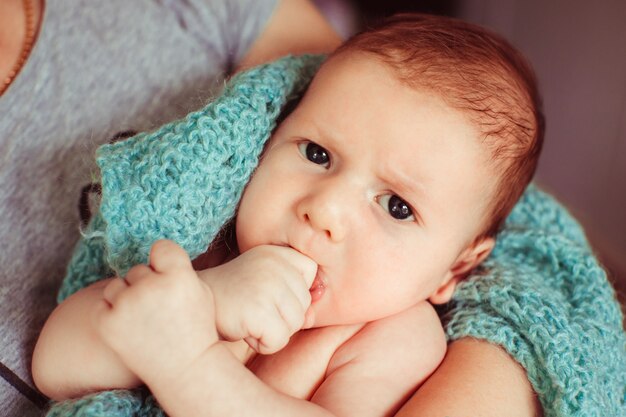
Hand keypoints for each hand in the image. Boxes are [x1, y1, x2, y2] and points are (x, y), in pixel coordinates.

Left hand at [93, 240, 217, 385]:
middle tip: (159, 309)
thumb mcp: (202, 292)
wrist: (187, 369)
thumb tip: (156, 252)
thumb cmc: (197, 329)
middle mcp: (152, 286)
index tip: (168, 277)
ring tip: (144, 319)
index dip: (164, 261)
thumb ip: (179, 269)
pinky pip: (102, 304)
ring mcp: (127, 304)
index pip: (161, 247)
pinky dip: (112, 313)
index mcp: (179, 275)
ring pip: (117, 285)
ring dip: (126, 297)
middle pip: (138, 269)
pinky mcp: (108, 322)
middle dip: (146, 285)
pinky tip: (129, 327)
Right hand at [199, 245, 316, 353]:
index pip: (310, 272)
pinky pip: (279, 340)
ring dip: (273, 331)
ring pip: (295, 324)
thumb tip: (315, 310)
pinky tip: (244, 330)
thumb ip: (293, 291)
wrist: (186, 306)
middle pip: (305, 303)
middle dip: (282, 315)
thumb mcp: (264, 284)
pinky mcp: (259, 310)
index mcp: (276, 252)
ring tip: (247, 318)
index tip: (266, 291)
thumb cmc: (230, 297)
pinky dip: (263, 344)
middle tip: (252, 308)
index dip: (292, 290)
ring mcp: (268, 285)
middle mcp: (275, 264)